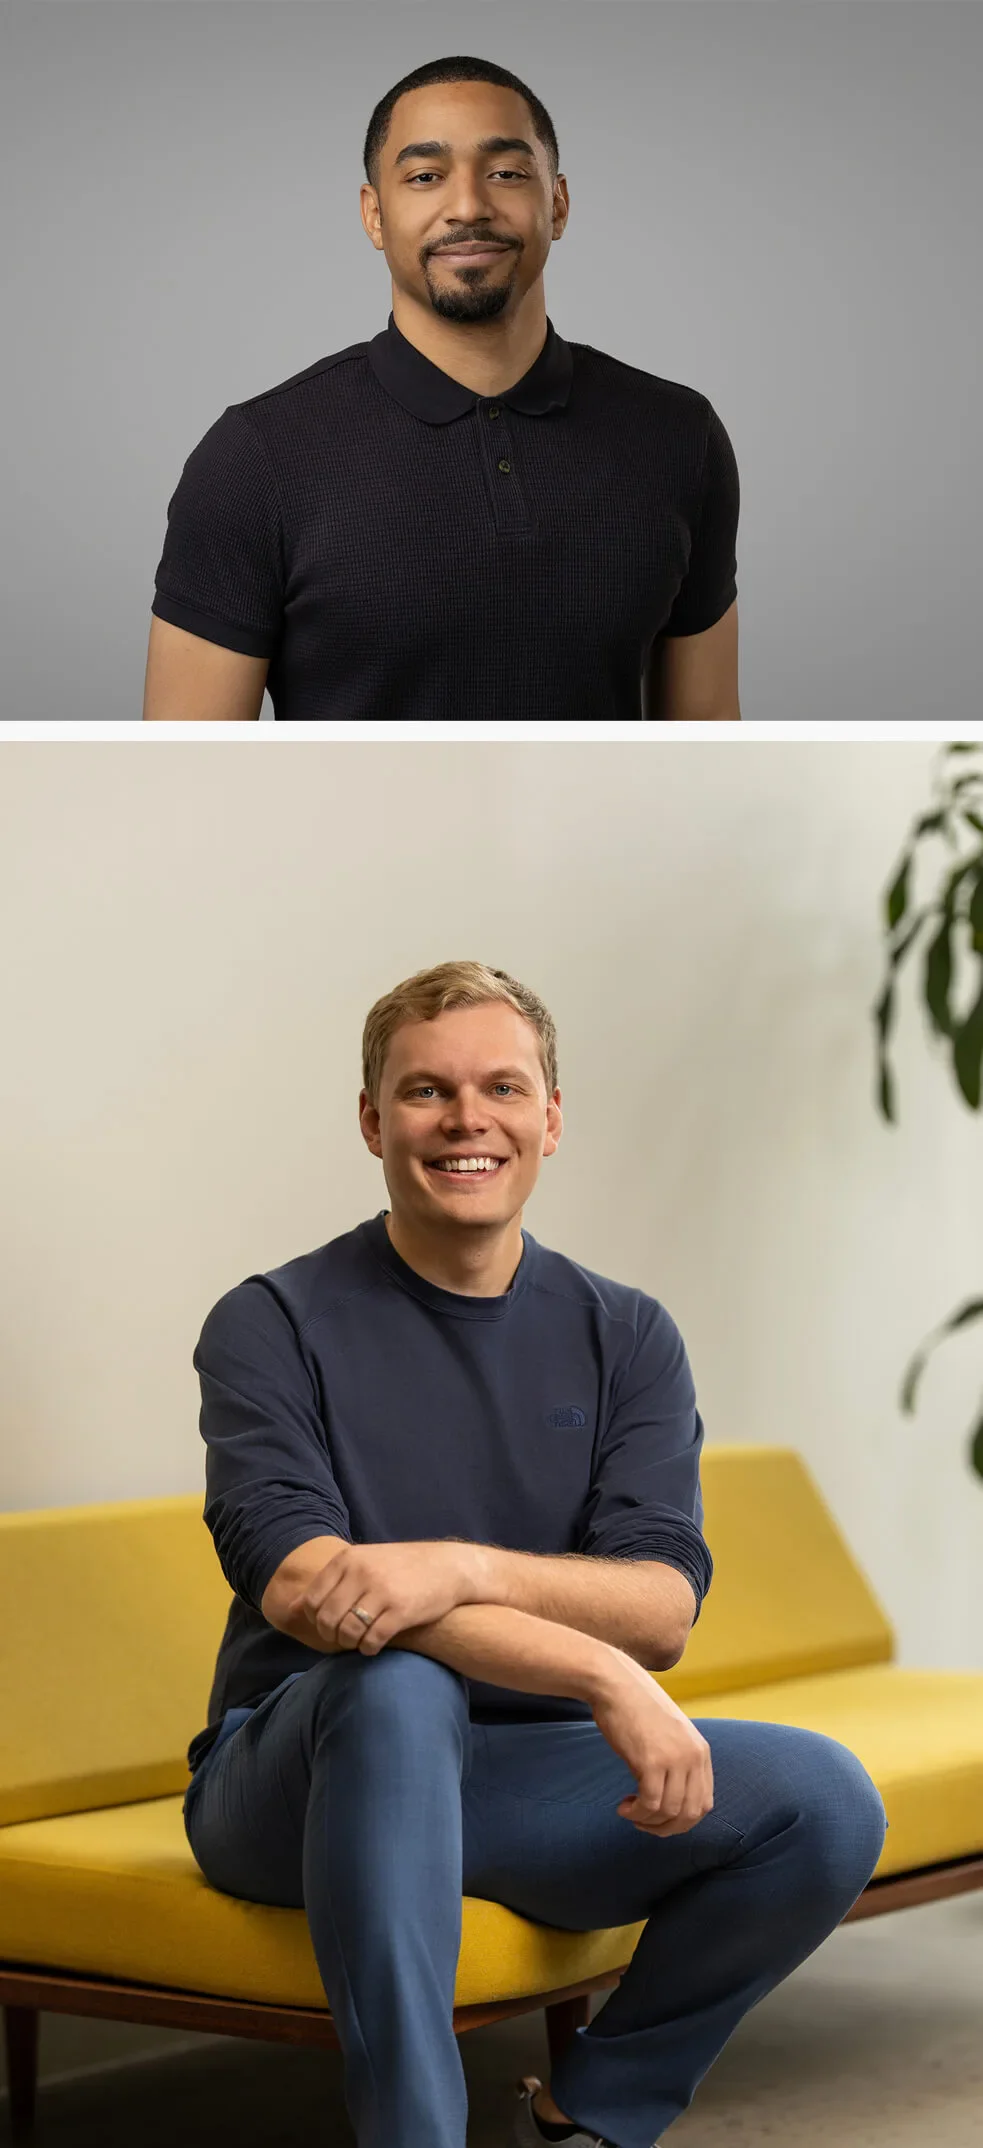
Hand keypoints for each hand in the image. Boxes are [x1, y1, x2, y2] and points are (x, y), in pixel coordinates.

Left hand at [288, 1540, 476, 1654]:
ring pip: (347, 1632)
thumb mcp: (364, 1563)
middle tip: (343, 1638)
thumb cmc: (402, 1567)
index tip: (329, 1625)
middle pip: (327, 1619)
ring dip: (350, 1644)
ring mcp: (382, 1592)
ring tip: (359, 1642)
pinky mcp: (401, 1612)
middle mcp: (362, 1574)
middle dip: (331, 1636)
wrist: (448, 1567)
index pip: (313, 1600)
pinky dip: (368, 1649)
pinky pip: (372, 1641)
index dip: (316, 1620)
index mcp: (349, 1560)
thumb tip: (295, 1607)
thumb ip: (330, 1582)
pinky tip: (374, 1645)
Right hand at [590, 1653, 713, 1836]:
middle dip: (667, 1828)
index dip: (682, 1821)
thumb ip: (679, 1761)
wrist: (616, 1684)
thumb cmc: (637, 1709)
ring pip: (669, 1812)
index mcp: (701, 1751)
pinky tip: (623, 1807)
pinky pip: (650, 1804)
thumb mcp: (670, 1734)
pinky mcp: (651, 1761)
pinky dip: (637, 1813)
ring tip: (630, 1812)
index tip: (660, 1818)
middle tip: (643, 1823)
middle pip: (690, 1814)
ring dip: (647, 1821)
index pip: (705, 1804)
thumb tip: (674, 1801)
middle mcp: (693, 1756)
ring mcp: (674, 1759)